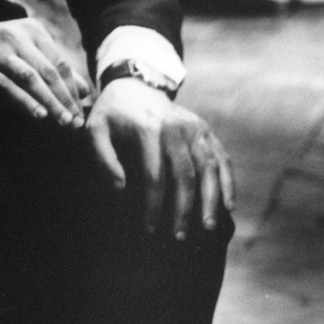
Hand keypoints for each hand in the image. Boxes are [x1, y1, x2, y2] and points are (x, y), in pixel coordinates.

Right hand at [0, 17, 90, 125]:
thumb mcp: (25, 52)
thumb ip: (53, 68)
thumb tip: (84, 91)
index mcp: (32, 29)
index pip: (60, 63)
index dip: (72, 89)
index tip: (81, 111)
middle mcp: (16, 34)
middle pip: (48, 71)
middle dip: (64, 98)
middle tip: (74, 121)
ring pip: (30, 78)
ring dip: (48, 101)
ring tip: (61, 120)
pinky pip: (7, 85)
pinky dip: (24, 101)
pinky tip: (37, 115)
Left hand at [87, 78, 234, 237]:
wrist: (134, 86)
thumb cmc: (111, 114)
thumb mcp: (94, 129)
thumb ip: (102, 157)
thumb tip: (119, 189)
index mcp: (148, 129)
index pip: (154, 175)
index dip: (153, 204)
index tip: (150, 228)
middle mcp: (176, 127)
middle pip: (186, 175)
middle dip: (184, 209)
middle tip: (180, 236)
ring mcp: (195, 128)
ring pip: (210, 168)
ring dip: (211, 200)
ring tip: (209, 227)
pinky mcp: (206, 130)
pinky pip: (222, 158)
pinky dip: (228, 182)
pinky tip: (228, 205)